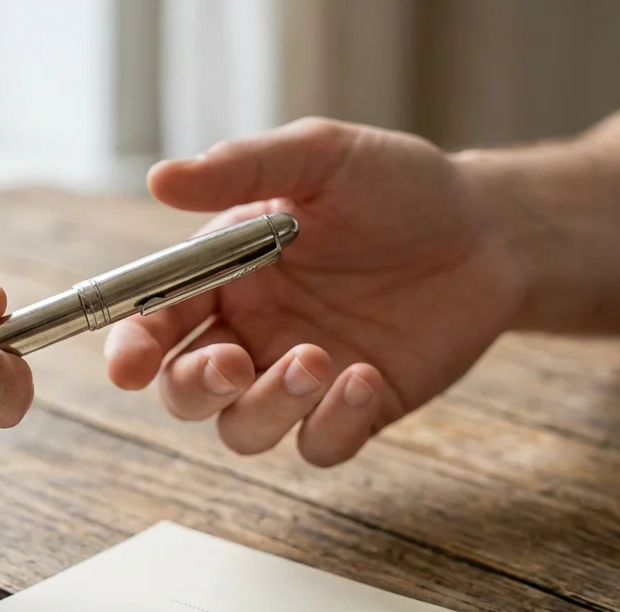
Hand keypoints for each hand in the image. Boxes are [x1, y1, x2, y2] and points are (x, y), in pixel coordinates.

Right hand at [105, 118, 527, 465]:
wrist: (490, 231)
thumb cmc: (398, 186)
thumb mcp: (321, 157)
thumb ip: (242, 167)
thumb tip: (160, 177)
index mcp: (224, 276)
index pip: (156, 322)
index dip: (133, 349)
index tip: (129, 366)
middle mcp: (251, 333)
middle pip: (184, 391)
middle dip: (193, 387)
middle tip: (231, 363)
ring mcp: (300, 378)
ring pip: (242, 430)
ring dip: (265, 407)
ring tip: (318, 360)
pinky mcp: (355, 411)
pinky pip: (318, 446)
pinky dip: (331, 425)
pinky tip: (365, 376)